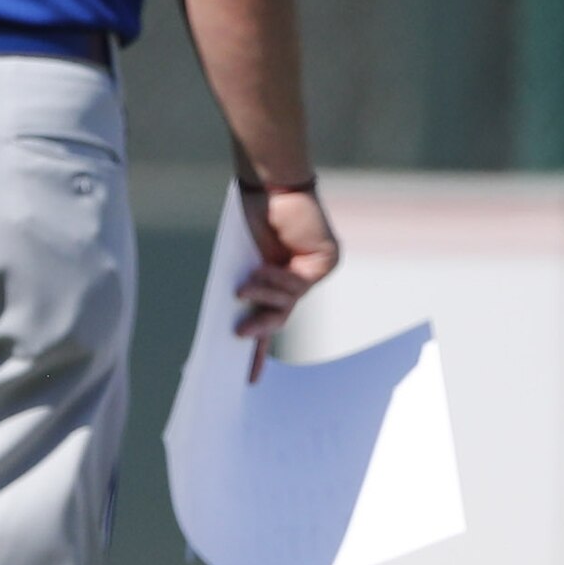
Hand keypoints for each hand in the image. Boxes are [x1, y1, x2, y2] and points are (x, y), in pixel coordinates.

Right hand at [231, 179, 338, 354]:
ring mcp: (315, 270)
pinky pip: (298, 287)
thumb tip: (238, 327)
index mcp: (279, 276)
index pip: (272, 317)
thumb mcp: (245, 260)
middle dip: (260, 328)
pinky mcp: (325, 262)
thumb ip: (247, 289)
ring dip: (263, 296)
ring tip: (243, 286)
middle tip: (239, 336)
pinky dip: (277, 282)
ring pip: (288, 304)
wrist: (271, 186)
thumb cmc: (253, 215)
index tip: (249, 378)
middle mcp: (300, 276)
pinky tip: (264, 269)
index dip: (260, 349)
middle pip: (282, 317)